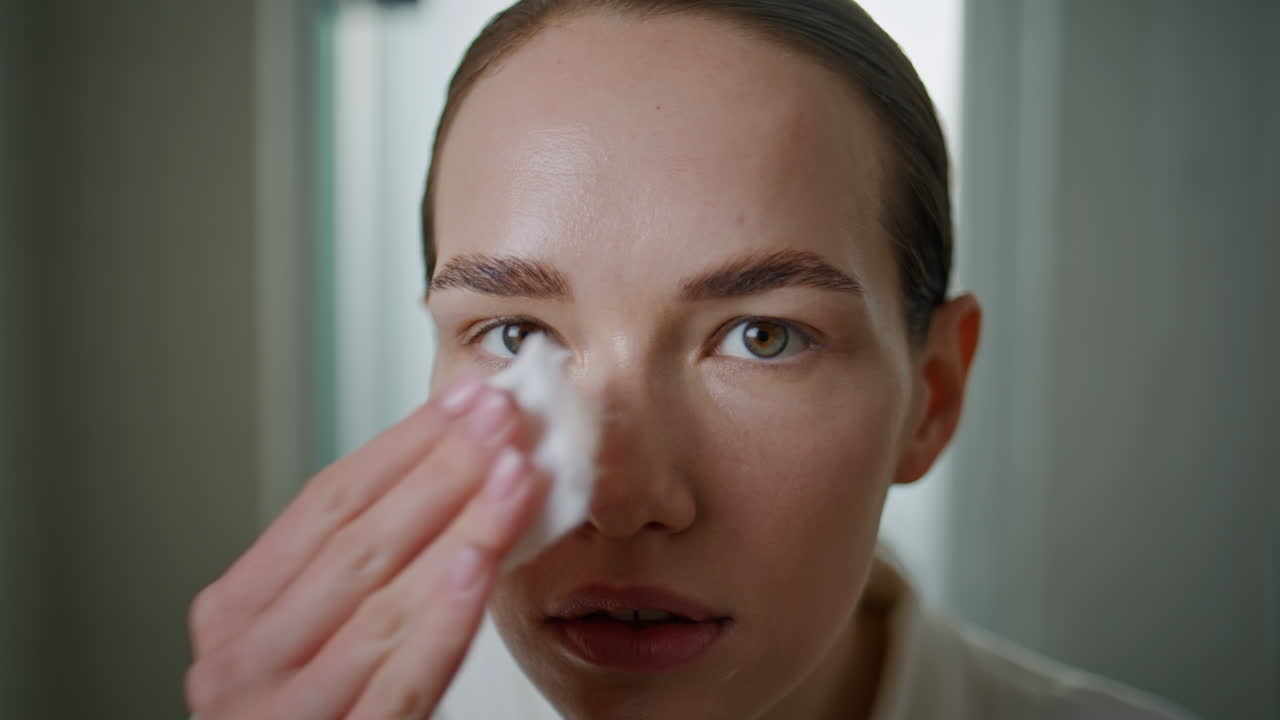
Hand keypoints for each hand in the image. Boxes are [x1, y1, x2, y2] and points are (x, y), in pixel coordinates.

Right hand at [185, 377, 547, 718]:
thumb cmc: (308, 708)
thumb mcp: (316, 628)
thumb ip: (368, 563)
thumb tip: (461, 463)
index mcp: (236, 611)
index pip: (326, 504)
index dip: (403, 446)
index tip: (466, 397)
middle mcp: (242, 658)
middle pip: (355, 542)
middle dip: (439, 470)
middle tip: (502, 416)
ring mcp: (281, 712)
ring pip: (380, 602)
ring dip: (456, 528)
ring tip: (514, 472)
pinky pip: (399, 681)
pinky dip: (440, 620)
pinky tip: (478, 567)